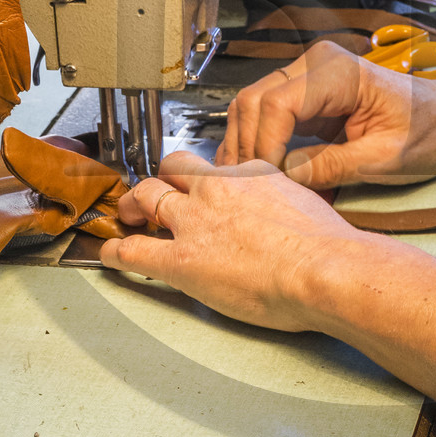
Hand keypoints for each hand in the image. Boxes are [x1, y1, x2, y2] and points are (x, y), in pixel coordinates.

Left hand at [101, 151, 366, 329]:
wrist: (322, 268)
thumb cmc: (327, 248)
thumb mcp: (308, 206)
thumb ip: (287, 206)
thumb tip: (289, 220)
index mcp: (251, 175)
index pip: (215, 168)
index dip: (202, 180)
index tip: (199, 187)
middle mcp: (217, 189)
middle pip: (173, 170)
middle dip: (160, 182)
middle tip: (151, 195)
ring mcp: (194, 220)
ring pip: (147, 196)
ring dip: (132, 206)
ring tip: (124, 216)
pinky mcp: (181, 258)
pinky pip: (133, 249)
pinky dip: (114, 250)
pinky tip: (108, 252)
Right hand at [217, 39, 435, 187]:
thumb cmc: (427, 129)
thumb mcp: (387, 157)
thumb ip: (336, 166)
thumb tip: (288, 176)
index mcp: (338, 73)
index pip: (278, 103)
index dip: (265, 145)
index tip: (269, 181)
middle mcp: (316, 65)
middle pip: (254, 99)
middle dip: (247, 146)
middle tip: (250, 188)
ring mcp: (308, 78)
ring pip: (252, 105)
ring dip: (245, 144)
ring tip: (247, 184)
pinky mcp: (306, 97)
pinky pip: (266, 115)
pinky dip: (256, 142)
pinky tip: (255, 171)